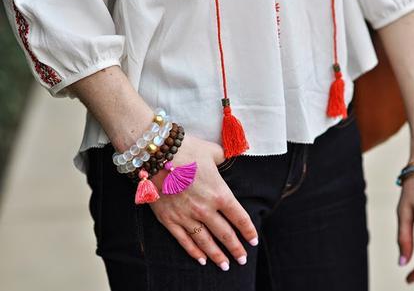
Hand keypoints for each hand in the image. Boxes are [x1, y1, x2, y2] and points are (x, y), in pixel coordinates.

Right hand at [148, 134, 258, 270]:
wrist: (156, 153)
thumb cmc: (187, 150)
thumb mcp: (213, 151)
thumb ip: (224, 156)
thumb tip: (232, 154)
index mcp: (220, 194)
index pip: (240, 218)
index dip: (248, 231)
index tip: (253, 241)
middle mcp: (205, 209)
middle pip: (225, 234)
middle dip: (236, 249)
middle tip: (243, 259)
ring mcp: (186, 216)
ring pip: (206, 242)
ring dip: (217, 256)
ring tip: (225, 265)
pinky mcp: (169, 219)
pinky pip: (184, 240)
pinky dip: (194, 251)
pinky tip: (201, 259)